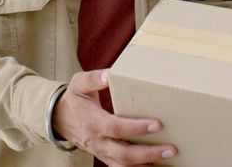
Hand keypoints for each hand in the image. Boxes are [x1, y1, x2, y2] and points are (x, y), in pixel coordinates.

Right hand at [52, 69, 176, 165]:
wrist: (60, 119)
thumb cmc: (74, 99)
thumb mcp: (79, 83)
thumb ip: (95, 78)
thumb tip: (110, 74)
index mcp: (92, 121)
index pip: (115, 128)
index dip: (136, 128)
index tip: (157, 124)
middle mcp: (97, 141)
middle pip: (124, 153)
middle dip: (148, 153)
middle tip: (171, 149)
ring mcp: (102, 152)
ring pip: (125, 165)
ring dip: (147, 164)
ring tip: (169, 159)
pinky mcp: (106, 158)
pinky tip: (159, 165)